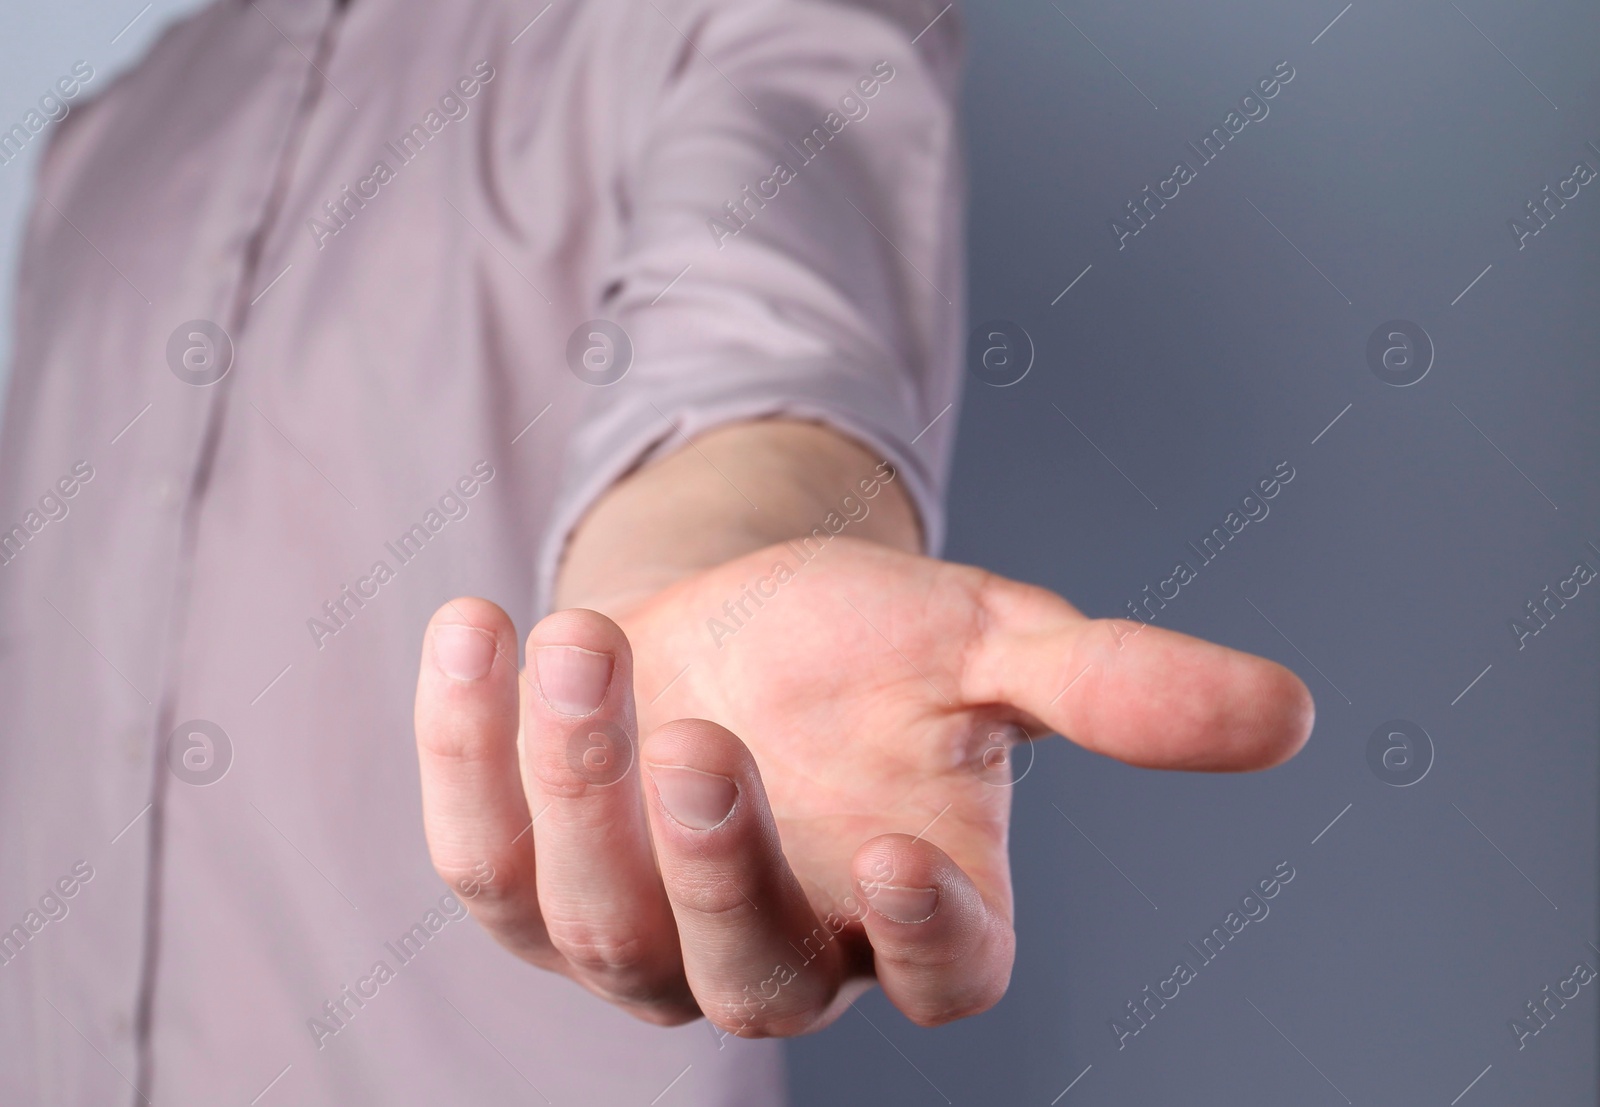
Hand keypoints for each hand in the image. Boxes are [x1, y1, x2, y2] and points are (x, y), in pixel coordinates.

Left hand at [413, 536, 1312, 1035]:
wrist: (738, 617)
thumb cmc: (872, 646)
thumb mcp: (990, 644)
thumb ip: (1117, 688)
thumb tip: (1293, 713)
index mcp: (909, 912)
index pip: (936, 981)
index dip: (922, 938)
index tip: (901, 853)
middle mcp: (771, 951)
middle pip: (740, 973)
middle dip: (709, 863)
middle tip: (700, 735)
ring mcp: (636, 932)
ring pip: (595, 921)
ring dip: (581, 783)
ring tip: (588, 641)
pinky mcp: (527, 878)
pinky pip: (482, 850)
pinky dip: (468, 748)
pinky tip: (476, 626)